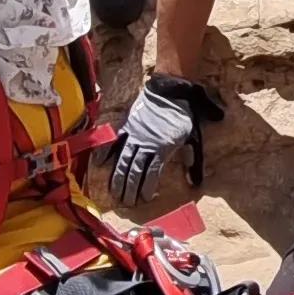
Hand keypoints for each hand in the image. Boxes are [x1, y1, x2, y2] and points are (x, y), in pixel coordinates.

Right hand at [108, 74, 223, 205]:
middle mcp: (145, 143)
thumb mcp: (194, 138)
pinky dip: (104, 152)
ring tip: (114, 193)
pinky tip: (98, 165)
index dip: (147, 188)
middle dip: (130, 189)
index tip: (144, 199)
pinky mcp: (126, 125)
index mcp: (162, 148)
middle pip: (134, 171)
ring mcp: (133, 134)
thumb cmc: (184, 115)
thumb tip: (195, 183)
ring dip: (117, 178)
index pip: (152, 173)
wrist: (170, 90)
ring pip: (122, 160)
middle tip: (127, 203)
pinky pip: (112, 141)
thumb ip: (193, 160)